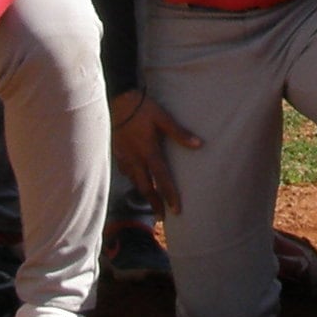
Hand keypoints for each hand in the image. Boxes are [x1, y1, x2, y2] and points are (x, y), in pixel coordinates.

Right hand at [109, 90, 198, 216]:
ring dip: (143, 192)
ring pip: (134, 181)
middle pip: (145, 187)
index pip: (161, 179)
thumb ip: (179, 133)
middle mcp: (135, 159)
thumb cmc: (141, 108)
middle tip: (162, 216)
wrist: (117, 100)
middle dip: (154, 203)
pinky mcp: (116, 152)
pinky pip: (125, 171)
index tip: (176, 210)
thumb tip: (199, 145)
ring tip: (151, 200)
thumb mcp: (163, 118)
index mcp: (149, 152)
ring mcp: (124, 157)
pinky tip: (135, 178)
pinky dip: (132, 178)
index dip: (170, 196)